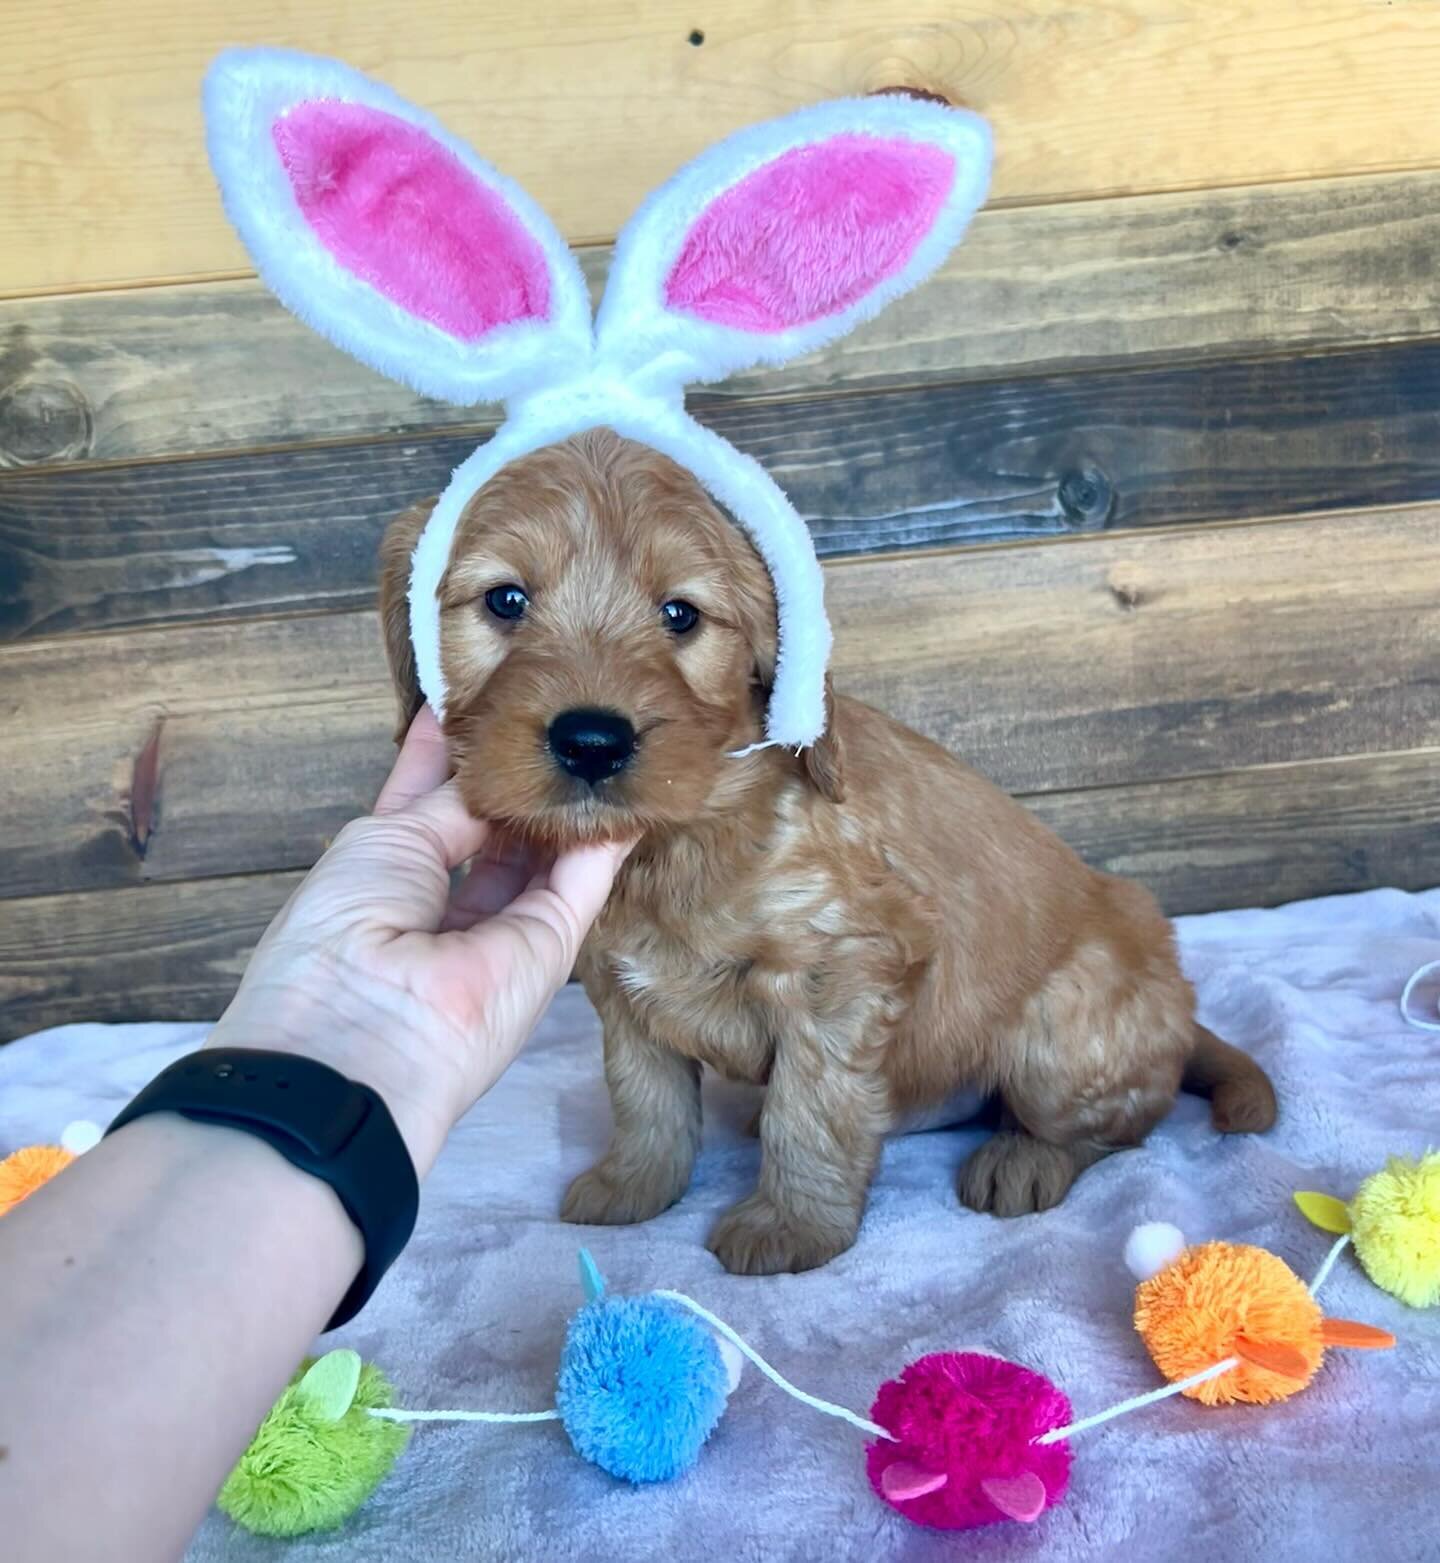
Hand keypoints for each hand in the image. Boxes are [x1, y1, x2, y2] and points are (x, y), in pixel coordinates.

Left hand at [208, 707, 629, 1174]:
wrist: (361, 1036)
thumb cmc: (343, 926)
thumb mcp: (388, 839)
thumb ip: (453, 802)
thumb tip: (496, 772)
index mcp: (389, 870)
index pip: (432, 795)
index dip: (457, 747)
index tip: (489, 690)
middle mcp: (448, 897)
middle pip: (497, 822)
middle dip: (522, 767)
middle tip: (559, 702)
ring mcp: (503, 924)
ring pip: (546, 849)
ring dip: (565, 797)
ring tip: (598, 730)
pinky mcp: (551, 947)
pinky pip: (584, 880)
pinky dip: (605, 837)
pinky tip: (627, 786)